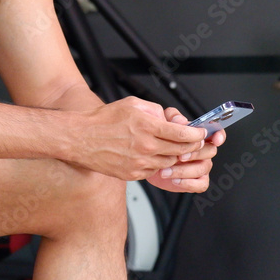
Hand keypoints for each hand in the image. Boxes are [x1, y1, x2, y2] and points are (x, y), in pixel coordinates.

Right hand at [75, 97, 208, 180]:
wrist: (80, 139)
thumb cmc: (102, 120)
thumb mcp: (132, 104)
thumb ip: (155, 110)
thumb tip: (169, 119)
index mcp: (147, 126)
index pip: (183, 134)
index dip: (196, 134)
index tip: (200, 133)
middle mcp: (145, 146)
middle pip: (180, 151)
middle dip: (190, 146)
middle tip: (191, 142)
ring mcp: (139, 163)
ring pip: (169, 162)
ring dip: (172, 155)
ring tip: (166, 146)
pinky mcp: (133, 174)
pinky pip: (154, 170)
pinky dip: (156, 163)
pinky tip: (149, 154)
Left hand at [146, 108, 225, 192]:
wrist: (149, 161)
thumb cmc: (159, 141)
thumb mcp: (163, 123)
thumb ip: (173, 117)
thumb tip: (182, 121)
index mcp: (199, 136)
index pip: (216, 132)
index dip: (219, 135)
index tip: (215, 139)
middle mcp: (203, 151)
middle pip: (210, 151)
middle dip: (194, 153)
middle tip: (177, 156)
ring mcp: (201, 166)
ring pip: (202, 168)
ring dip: (184, 170)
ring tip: (166, 171)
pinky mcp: (197, 181)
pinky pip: (200, 184)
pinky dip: (188, 183)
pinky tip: (174, 180)